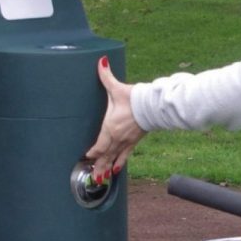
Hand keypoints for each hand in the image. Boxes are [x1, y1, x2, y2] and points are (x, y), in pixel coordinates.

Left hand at [86, 56, 146, 182]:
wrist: (153, 106)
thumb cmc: (134, 98)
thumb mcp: (117, 88)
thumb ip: (106, 76)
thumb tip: (101, 60)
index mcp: (110, 128)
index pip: (98, 144)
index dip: (92, 151)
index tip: (86, 156)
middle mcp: (117, 138)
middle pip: (105, 155)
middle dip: (97, 166)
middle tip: (91, 177)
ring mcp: (127, 141)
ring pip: (114, 158)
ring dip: (106, 168)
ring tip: (100, 180)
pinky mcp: (135, 141)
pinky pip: (126, 155)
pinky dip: (120, 163)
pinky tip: (116, 170)